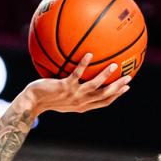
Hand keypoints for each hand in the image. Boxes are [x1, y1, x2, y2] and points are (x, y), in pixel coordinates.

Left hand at [17, 53, 131, 114]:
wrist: (32, 102)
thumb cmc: (47, 98)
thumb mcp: (64, 97)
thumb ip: (75, 90)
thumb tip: (83, 78)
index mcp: (82, 106)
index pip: (104, 102)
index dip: (116, 95)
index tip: (126, 87)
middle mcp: (80, 102)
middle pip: (104, 96)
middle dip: (117, 87)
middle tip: (128, 77)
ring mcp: (72, 95)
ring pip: (93, 86)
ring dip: (105, 76)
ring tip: (114, 65)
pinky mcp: (64, 86)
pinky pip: (76, 74)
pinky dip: (83, 65)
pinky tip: (89, 54)